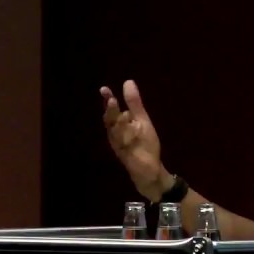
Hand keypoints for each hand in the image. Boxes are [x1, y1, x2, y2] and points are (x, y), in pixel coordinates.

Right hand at [100, 80, 170, 198]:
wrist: (149, 172)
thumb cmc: (144, 145)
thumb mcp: (142, 122)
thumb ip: (134, 104)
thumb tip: (127, 81)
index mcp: (120, 125)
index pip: (112, 111)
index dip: (108, 101)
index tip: (104, 89)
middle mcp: (117, 135)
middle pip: (111, 123)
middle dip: (111, 113)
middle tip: (111, 99)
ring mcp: (122, 147)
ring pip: (117, 136)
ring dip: (118, 127)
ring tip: (121, 115)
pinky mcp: (129, 159)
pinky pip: (126, 150)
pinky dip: (127, 144)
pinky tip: (130, 136)